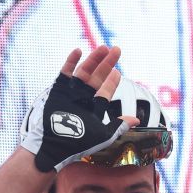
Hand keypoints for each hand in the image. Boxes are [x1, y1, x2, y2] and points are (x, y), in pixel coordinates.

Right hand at [19, 45, 138, 171]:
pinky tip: (78, 51)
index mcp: (94, 109)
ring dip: (93, 59)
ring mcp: (71, 92)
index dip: (112, 81)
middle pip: (97, 77)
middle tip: (116, 49)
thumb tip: (137, 120)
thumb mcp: (104, 135)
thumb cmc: (79, 143)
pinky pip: (65, 72)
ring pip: (84, 71)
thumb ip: (119, 126)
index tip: (118, 71)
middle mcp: (83, 98)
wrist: (55, 143)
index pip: (105, 91)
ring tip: (103, 48)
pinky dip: (71, 61)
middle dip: (106, 63)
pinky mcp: (58, 89)